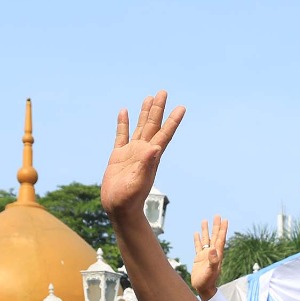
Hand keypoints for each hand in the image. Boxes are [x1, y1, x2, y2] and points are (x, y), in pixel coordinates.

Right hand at [101, 91, 185, 218]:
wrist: (118, 208)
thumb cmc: (129, 199)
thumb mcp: (139, 182)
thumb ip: (147, 165)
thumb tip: (155, 148)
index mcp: (151, 156)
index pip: (164, 134)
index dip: (173, 120)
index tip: (181, 107)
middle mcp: (143, 151)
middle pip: (153, 125)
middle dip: (158, 109)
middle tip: (163, 92)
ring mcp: (131, 152)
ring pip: (140, 127)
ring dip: (145, 112)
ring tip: (149, 97)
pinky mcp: (118, 156)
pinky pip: (121, 135)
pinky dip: (123, 123)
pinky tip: (124, 111)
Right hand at [191, 216, 228, 300]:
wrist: (203, 288)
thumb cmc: (208, 281)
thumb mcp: (210, 271)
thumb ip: (212, 261)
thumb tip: (212, 249)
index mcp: (217, 254)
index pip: (220, 239)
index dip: (223, 229)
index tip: (225, 220)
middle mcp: (212, 253)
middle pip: (214, 236)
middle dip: (216, 226)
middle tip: (217, 216)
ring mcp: (205, 255)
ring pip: (206, 239)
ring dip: (206, 230)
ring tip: (205, 220)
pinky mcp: (199, 258)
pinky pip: (198, 246)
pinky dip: (197, 239)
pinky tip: (196, 233)